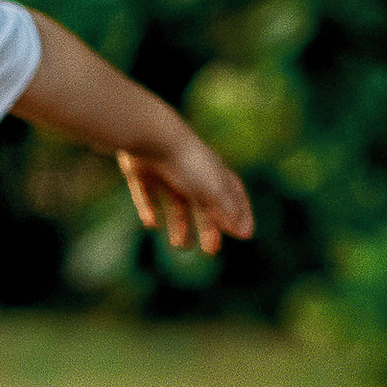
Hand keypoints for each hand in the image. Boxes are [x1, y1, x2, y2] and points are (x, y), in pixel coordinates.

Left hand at [116, 126, 254, 255]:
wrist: (150, 135)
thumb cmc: (187, 162)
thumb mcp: (214, 188)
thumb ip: (228, 210)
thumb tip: (244, 232)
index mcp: (214, 171)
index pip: (234, 194)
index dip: (241, 213)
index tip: (245, 234)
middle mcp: (192, 170)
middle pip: (204, 203)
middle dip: (210, 227)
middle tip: (211, 251)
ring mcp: (166, 170)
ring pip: (176, 202)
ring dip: (180, 224)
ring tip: (180, 246)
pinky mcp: (141, 171)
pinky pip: (146, 193)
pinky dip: (149, 209)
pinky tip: (151, 224)